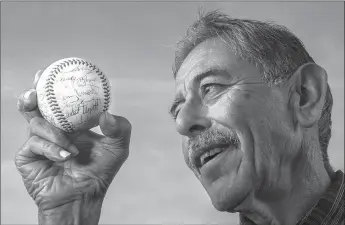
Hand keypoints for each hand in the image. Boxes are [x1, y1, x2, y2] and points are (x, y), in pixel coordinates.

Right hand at [15, 70, 130, 213]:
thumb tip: (106, 114)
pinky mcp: (28, 156)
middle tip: (35, 90)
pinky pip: (34, 143)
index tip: (52, 72)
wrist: (82, 198)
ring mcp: (40, 142)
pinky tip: (64, 157)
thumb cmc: (99, 173)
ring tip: (70, 148)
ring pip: (36, 123)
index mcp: (72, 125)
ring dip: (55, 133)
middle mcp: (54, 130)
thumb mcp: (118, 148)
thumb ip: (120, 128)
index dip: (55, 86)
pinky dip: (51, 148)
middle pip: (38, 107)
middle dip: (34, 95)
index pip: (60, 102)